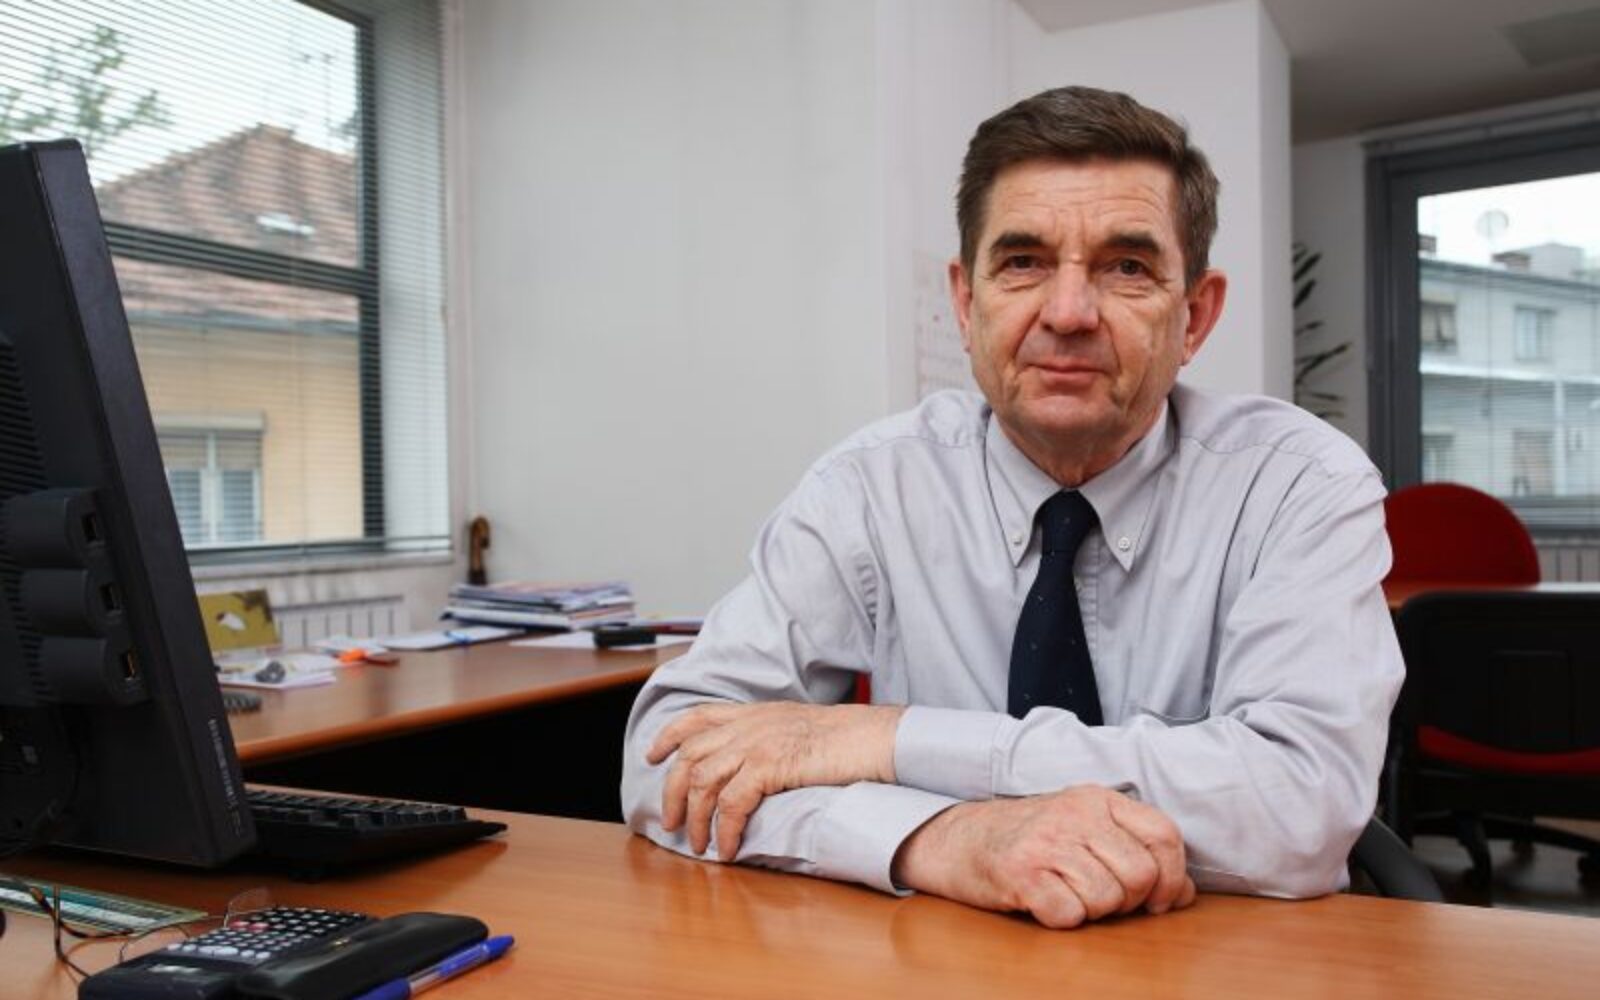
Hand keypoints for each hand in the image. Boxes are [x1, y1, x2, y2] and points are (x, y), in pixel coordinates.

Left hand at [647, 701, 904, 859]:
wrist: (870, 737)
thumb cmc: (843, 738)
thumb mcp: (795, 726)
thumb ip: (767, 737)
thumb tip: (751, 766)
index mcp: (752, 713)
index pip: (697, 717)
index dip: (669, 735)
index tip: (652, 754)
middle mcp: (747, 725)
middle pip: (689, 757)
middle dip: (671, 792)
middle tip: (669, 823)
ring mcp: (756, 743)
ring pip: (703, 783)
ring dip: (695, 819)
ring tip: (698, 845)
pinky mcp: (768, 765)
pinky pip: (731, 804)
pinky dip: (724, 830)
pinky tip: (727, 848)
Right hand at [890, 786, 1195, 928]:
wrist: (961, 839)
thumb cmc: (1032, 839)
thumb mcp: (1086, 829)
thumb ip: (1136, 851)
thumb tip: (1186, 893)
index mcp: (1098, 798)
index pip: (1164, 834)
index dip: (1174, 877)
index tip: (1161, 900)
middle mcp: (1075, 813)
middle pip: (1140, 875)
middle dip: (1129, 901)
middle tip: (1102, 898)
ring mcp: (1047, 841)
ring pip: (1107, 899)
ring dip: (1093, 911)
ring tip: (1068, 894)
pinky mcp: (1021, 872)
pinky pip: (1069, 915)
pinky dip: (1061, 919)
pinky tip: (1045, 901)